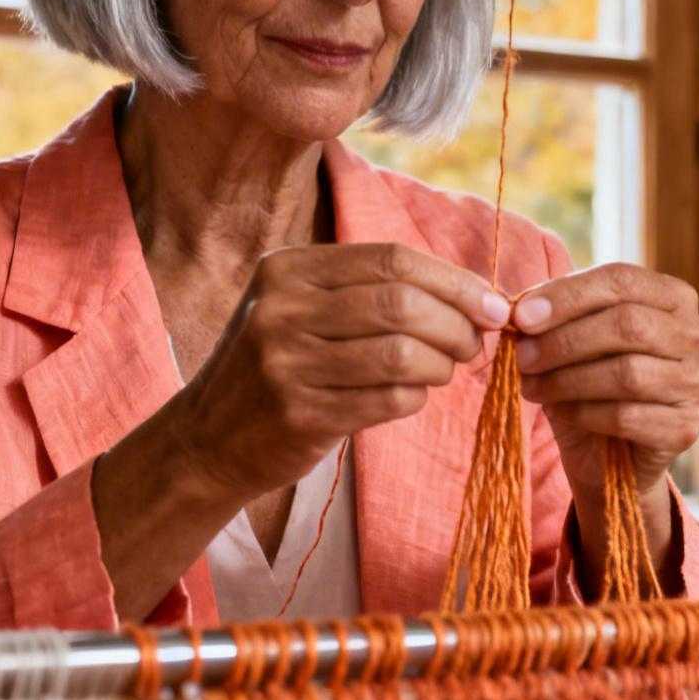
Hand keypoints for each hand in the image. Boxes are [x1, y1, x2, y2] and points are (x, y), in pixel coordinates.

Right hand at [170, 243, 511, 500]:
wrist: (206, 440)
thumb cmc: (278, 366)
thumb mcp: (302, 309)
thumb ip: (370, 291)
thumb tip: (473, 293)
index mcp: (288, 269)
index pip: (393, 259)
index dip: (454, 281)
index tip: (492, 304)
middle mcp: (282, 308)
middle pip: (401, 302)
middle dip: (457, 323)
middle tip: (476, 343)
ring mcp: (286, 362)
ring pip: (401, 352)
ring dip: (442, 363)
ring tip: (445, 370)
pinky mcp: (300, 414)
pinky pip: (387, 398)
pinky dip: (416, 397)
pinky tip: (412, 396)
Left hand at [511, 263, 698, 579]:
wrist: (609, 456)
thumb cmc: (590, 384)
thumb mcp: (572, 340)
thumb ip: (554, 317)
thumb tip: (519, 310)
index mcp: (674, 298)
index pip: (622, 280)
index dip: (568, 295)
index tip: (521, 316)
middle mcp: (697, 337)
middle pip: (628, 324)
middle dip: (564, 340)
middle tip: (522, 356)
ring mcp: (697, 384)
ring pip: (626, 373)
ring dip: (567, 379)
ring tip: (531, 385)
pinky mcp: (685, 429)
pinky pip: (626, 416)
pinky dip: (585, 414)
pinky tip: (564, 414)